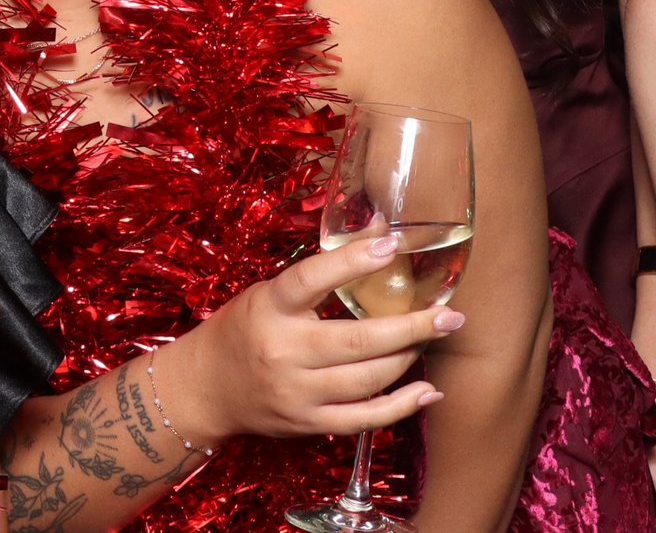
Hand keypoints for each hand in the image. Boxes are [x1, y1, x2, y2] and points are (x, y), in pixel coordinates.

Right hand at [155, 226, 455, 442]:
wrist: (206, 387)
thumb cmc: (244, 329)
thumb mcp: (269, 293)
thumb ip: (320, 273)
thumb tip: (380, 232)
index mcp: (269, 309)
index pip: (310, 279)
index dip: (352, 261)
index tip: (392, 245)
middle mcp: (283, 351)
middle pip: (357, 340)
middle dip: (411, 327)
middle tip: (449, 315)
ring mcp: (297, 392)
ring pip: (368, 379)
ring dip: (409, 358)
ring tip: (432, 338)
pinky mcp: (308, 423)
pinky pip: (364, 418)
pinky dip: (401, 406)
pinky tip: (427, 392)